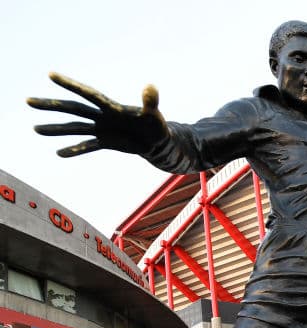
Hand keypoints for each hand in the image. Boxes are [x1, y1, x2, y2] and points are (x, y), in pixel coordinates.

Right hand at [28, 73, 168, 156]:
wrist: (158, 142)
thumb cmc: (157, 125)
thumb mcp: (154, 115)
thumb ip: (150, 102)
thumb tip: (151, 87)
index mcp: (111, 107)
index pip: (87, 94)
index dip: (70, 84)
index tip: (50, 74)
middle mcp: (102, 116)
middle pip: (72, 109)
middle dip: (51, 105)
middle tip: (28, 101)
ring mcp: (102, 129)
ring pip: (74, 128)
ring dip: (56, 129)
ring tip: (35, 129)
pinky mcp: (105, 142)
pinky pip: (86, 146)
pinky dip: (74, 150)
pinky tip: (59, 153)